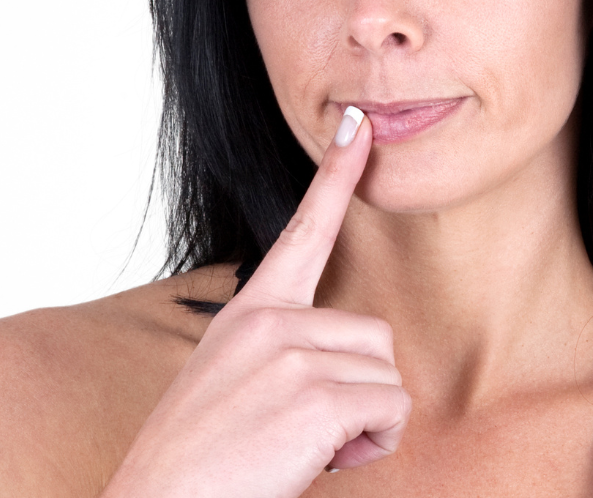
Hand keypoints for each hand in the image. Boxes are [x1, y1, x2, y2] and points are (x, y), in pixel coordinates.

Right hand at [102, 109, 409, 497]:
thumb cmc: (201, 463)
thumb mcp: (235, 384)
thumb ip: (285, 352)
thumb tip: (351, 358)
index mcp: (249, 313)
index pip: (303, 231)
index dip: (337, 177)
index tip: (360, 128)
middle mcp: (270, 321)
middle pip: (376, 335)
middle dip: (361, 391)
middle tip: (304, 431)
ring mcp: (292, 354)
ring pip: (387, 377)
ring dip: (363, 424)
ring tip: (301, 447)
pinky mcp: (317, 394)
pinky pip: (390, 410)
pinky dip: (371, 446)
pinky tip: (316, 461)